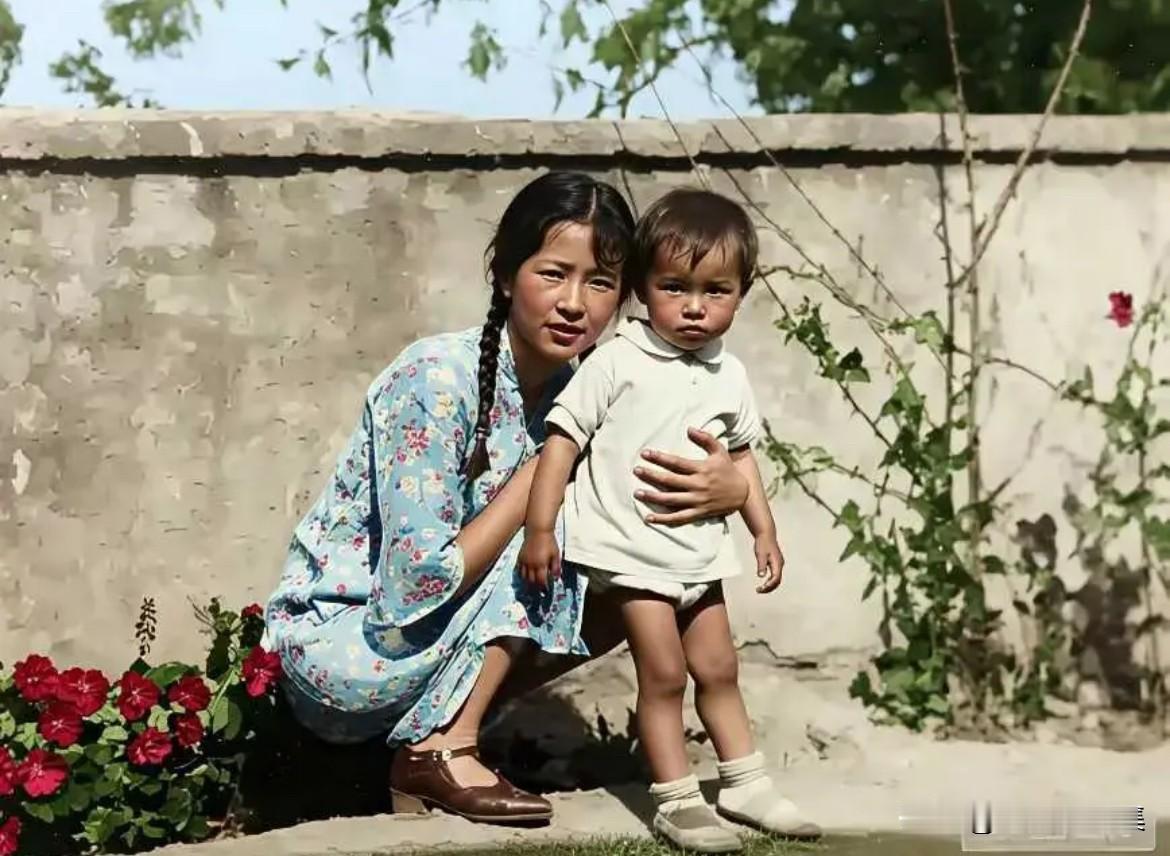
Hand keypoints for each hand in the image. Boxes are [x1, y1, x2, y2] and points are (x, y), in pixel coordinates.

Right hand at [518, 529, 560, 590]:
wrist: (538, 530)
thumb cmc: (549, 542)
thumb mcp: (556, 554)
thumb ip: (556, 567)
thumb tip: (556, 578)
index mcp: (541, 564)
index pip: (541, 581)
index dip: (543, 588)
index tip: (546, 592)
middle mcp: (531, 564)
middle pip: (531, 581)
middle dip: (535, 589)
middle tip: (537, 593)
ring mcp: (524, 561)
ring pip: (524, 577)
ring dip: (528, 584)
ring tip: (531, 588)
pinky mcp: (520, 557)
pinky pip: (519, 570)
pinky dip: (522, 576)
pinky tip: (525, 578)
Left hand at [633, 428, 749, 525]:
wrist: (742, 494)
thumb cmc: (727, 470)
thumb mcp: (720, 451)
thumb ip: (705, 438)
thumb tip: (689, 428)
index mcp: (701, 469)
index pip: (676, 463)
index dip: (660, 458)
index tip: (645, 454)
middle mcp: (698, 485)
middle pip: (670, 481)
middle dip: (651, 475)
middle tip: (636, 471)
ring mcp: (697, 501)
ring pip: (671, 500)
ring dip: (653, 497)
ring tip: (637, 493)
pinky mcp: (698, 513)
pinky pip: (678, 517)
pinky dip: (663, 519)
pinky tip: (649, 518)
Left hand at [754, 534, 783, 592]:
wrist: (766, 534)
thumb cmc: (763, 543)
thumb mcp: (760, 554)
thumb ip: (761, 565)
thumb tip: (761, 576)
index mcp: (777, 563)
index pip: (775, 578)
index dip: (769, 585)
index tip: (760, 589)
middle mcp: (780, 564)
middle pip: (777, 581)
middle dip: (769, 588)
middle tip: (759, 591)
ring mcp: (779, 564)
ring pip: (777, 579)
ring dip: (770, 585)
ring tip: (760, 589)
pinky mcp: (776, 563)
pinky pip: (775, 575)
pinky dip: (770, 581)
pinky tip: (764, 582)